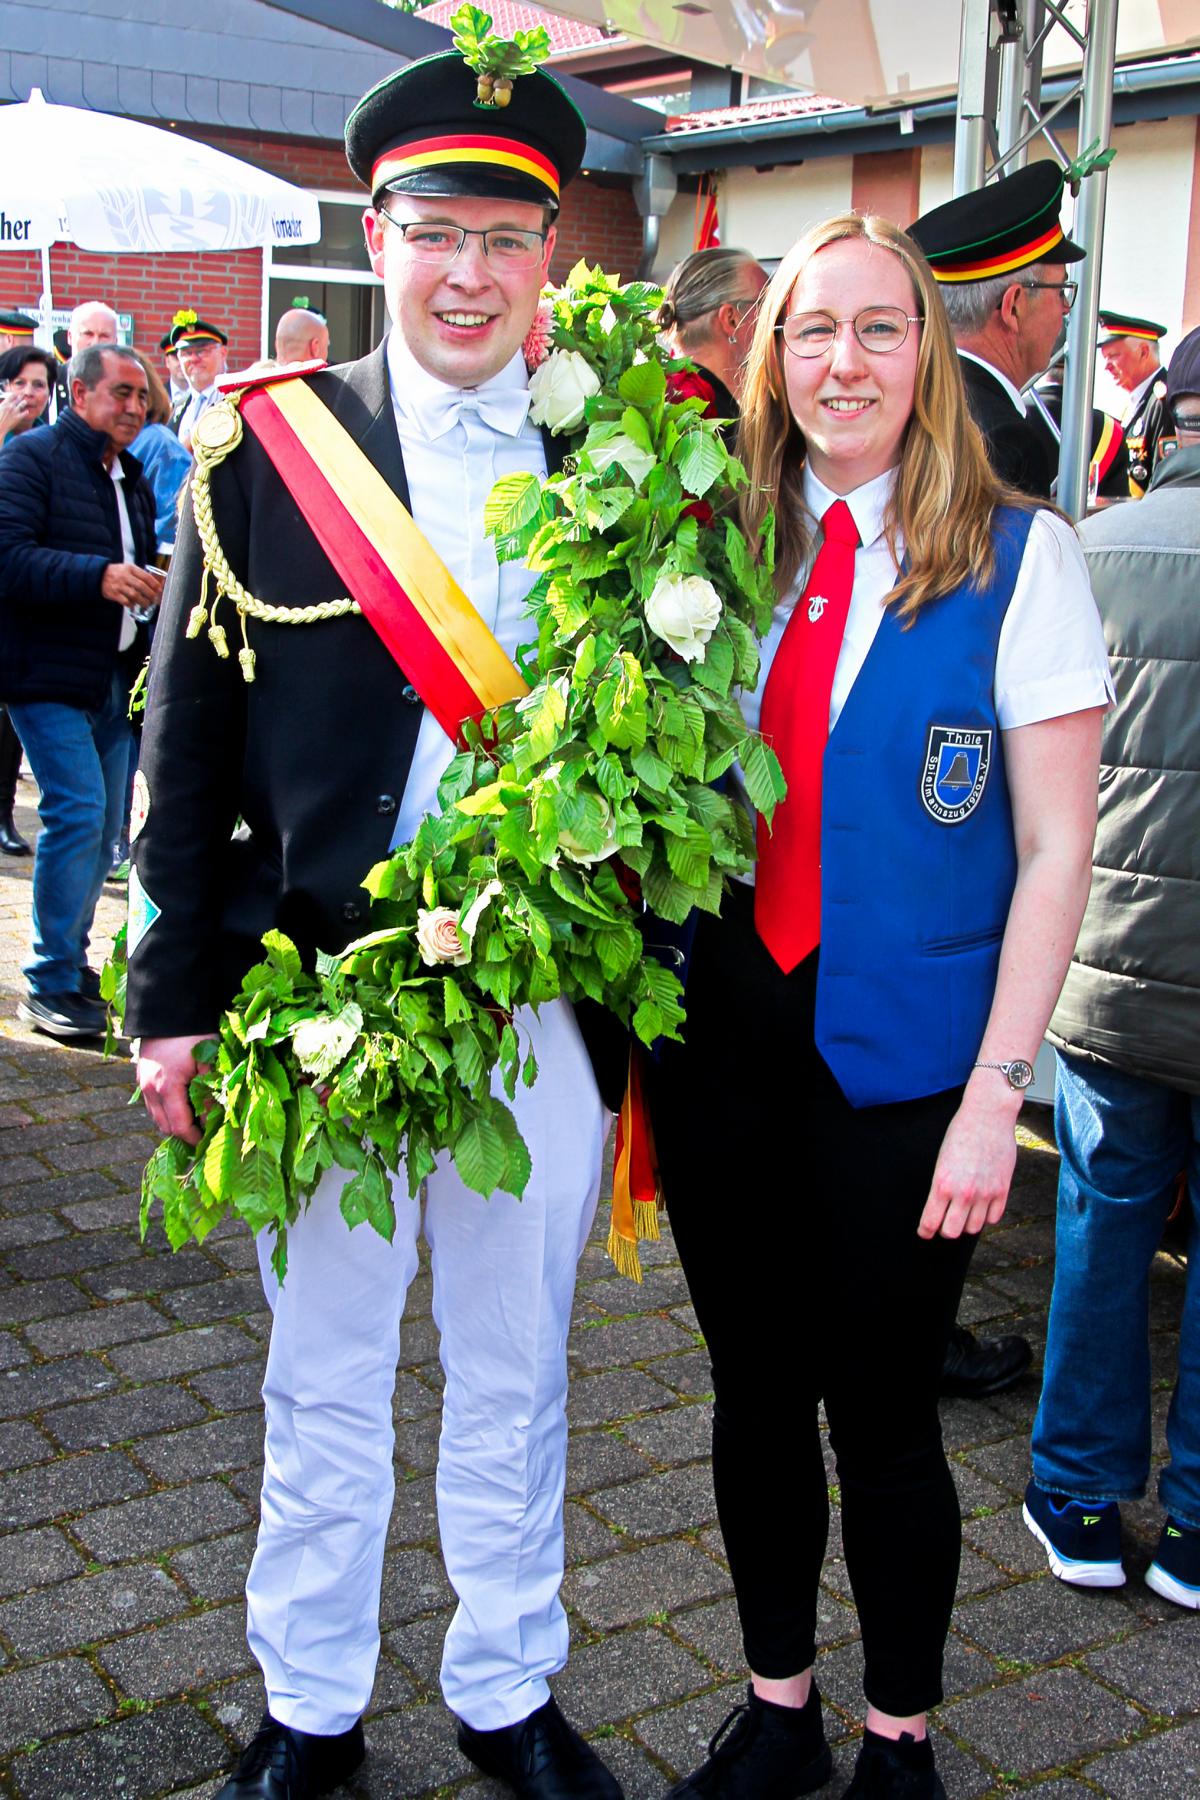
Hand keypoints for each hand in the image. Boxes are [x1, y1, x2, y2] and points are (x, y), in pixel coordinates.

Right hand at [0, 391, 29, 440]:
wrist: (0, 427)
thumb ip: (3, 404)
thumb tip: (5, 403)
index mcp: (5, 404)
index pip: (12, 395)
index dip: (15, 394)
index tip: (16, 394)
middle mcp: (11, 406)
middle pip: (18, 398)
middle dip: (21, 396)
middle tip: (23, 395)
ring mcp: (15, 412)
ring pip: (23, 404)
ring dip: (24, 402)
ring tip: (25, 402)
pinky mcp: (19, 417)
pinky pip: (25, 413)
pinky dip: (26, 412)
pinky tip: (26, 411)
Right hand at [101, 564, 163, 608]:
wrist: (99, 575)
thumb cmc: (118, 572)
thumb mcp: (128, 568)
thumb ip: (140, 574)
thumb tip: (157, 583)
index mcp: (130, 569)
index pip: (145, 576)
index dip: (154, 584)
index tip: (159, 589)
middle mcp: (124, 576)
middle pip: (141, 586)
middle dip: (150, 594)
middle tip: (155, 599)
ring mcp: (119, 585)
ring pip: (134, 595)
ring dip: (143, 601)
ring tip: (147, 604)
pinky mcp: (114, 594)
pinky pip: (125, 601)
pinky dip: (131, 604)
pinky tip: (134, 605)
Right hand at [137, 1034, 212, 1144]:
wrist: (169, 1009)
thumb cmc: (193, 1033)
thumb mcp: (208, 1061)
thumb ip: (210, 1091)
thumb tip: (212, 1118)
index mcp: (166, 1087)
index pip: (179, 1126)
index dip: (194, 1138)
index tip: (207, 1141)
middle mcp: (149, 1089)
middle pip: (164, 1126)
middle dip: (183, 1133)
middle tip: (203, 1132)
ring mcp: (142, 1082)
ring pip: (156, 1116)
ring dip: (173, 1121)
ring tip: (194, 1119)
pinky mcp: (141, 1075)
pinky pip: (152, 1102)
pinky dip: (165, 1109)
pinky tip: (182, 1103)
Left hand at [917, 1086, 1019, 1239]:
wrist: (987, 1115)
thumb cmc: (961, 1132)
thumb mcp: (941, 1160)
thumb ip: (942, 1185)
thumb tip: (940, 1207)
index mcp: (942, 1184)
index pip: (930, 1222)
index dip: (925, 1231)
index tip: (925, 1232)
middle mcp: (963, 1192)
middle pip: (952, 1232)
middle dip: (945, 1230)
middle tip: (944, 1223)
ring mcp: (985, 1193)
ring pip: (974, 1228)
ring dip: (966, 1224)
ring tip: (963, 1214)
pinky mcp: (1002, 1189)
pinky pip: (994, 1218)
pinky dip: (986, 1216)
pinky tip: (982, 1207)